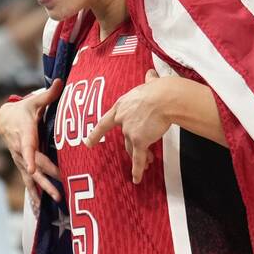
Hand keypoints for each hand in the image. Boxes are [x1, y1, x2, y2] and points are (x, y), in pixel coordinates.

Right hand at [0, 79, 63, 204]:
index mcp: (25, 134)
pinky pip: (29, 182)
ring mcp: (21, 160)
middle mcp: (21, 150)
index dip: (29, 158)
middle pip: (35, 165)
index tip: (30, 168)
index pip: (27, 147)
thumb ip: (48, 95)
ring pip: (33, 177)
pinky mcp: (22, 166)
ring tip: (57, 199)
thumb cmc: (23, 110)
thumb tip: (62, 81)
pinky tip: (41, 209)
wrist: (4, 120)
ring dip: (44, 189)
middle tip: (62, 186)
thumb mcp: (34, 101)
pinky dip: (35, 195)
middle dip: (48, 177)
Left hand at [85, 69, 170, 183]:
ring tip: (150, 163)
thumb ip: (149, 81)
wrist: (165, 98)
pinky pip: (138, 158)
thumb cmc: (160, 89)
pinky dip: (137, 170)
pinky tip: (137, 179)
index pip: (105, 121)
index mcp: (122, 105)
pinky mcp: (139, 140)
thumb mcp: (150, 83)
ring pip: (132, 148)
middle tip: (145, 154)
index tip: (88, 143)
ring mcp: (129, 131)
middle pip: (124, 137)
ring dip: (142, 157)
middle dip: (134, 145)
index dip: (97, 133)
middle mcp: (122, 119)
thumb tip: (151, 75)